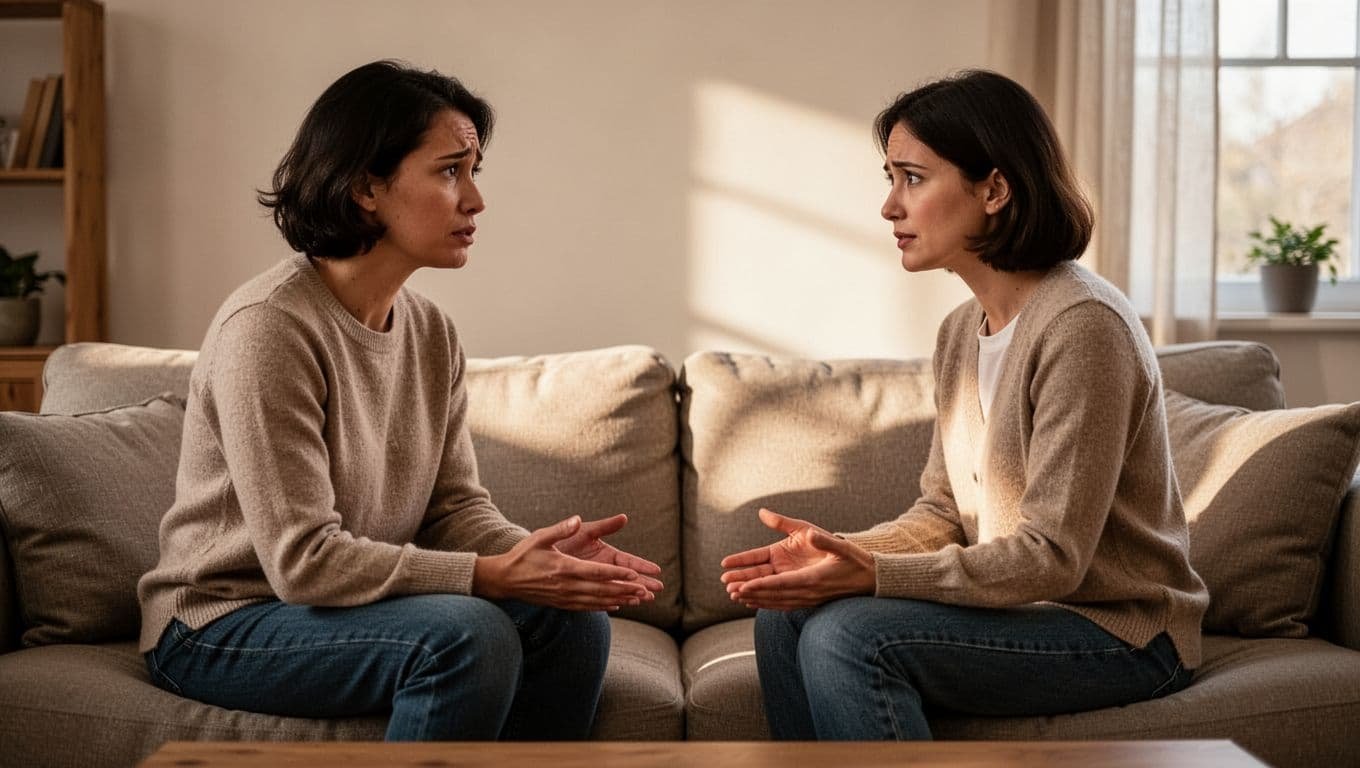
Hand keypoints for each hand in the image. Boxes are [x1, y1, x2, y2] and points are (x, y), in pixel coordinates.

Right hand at [473, 516, 652, 610]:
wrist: (504, 580)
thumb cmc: (522, 555)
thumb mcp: (540, 537)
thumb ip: (560, 529)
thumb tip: (577, 519)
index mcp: (564, 567)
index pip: (596, 572)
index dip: (617, 574)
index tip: (635, 575)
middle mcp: (566, 585)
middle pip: (601, 589)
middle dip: (625, 590)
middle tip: (645, 590)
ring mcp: (564, 597)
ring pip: (596, 601)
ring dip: (618, 600)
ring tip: (637, 600)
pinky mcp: (561, 604)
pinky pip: (586, 607)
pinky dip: (603, 607)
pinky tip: (615, 606)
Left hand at [719, 508, 875, 609]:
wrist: (870, 580)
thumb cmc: (855, 560)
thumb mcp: (840, 545)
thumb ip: (823, 539)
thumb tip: (810, 533)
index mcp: (813, 578)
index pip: (781, 584)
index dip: (761, 586)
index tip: (743, 586)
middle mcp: (808, 592)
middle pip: (773, 594)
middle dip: (751, 592)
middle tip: (729, 590)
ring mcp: (808, 598)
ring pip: (776, 601)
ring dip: (755, 598)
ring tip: (734, 596)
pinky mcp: (808, 600)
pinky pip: (783, 603)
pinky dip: (766, 603)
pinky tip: (753, 601)